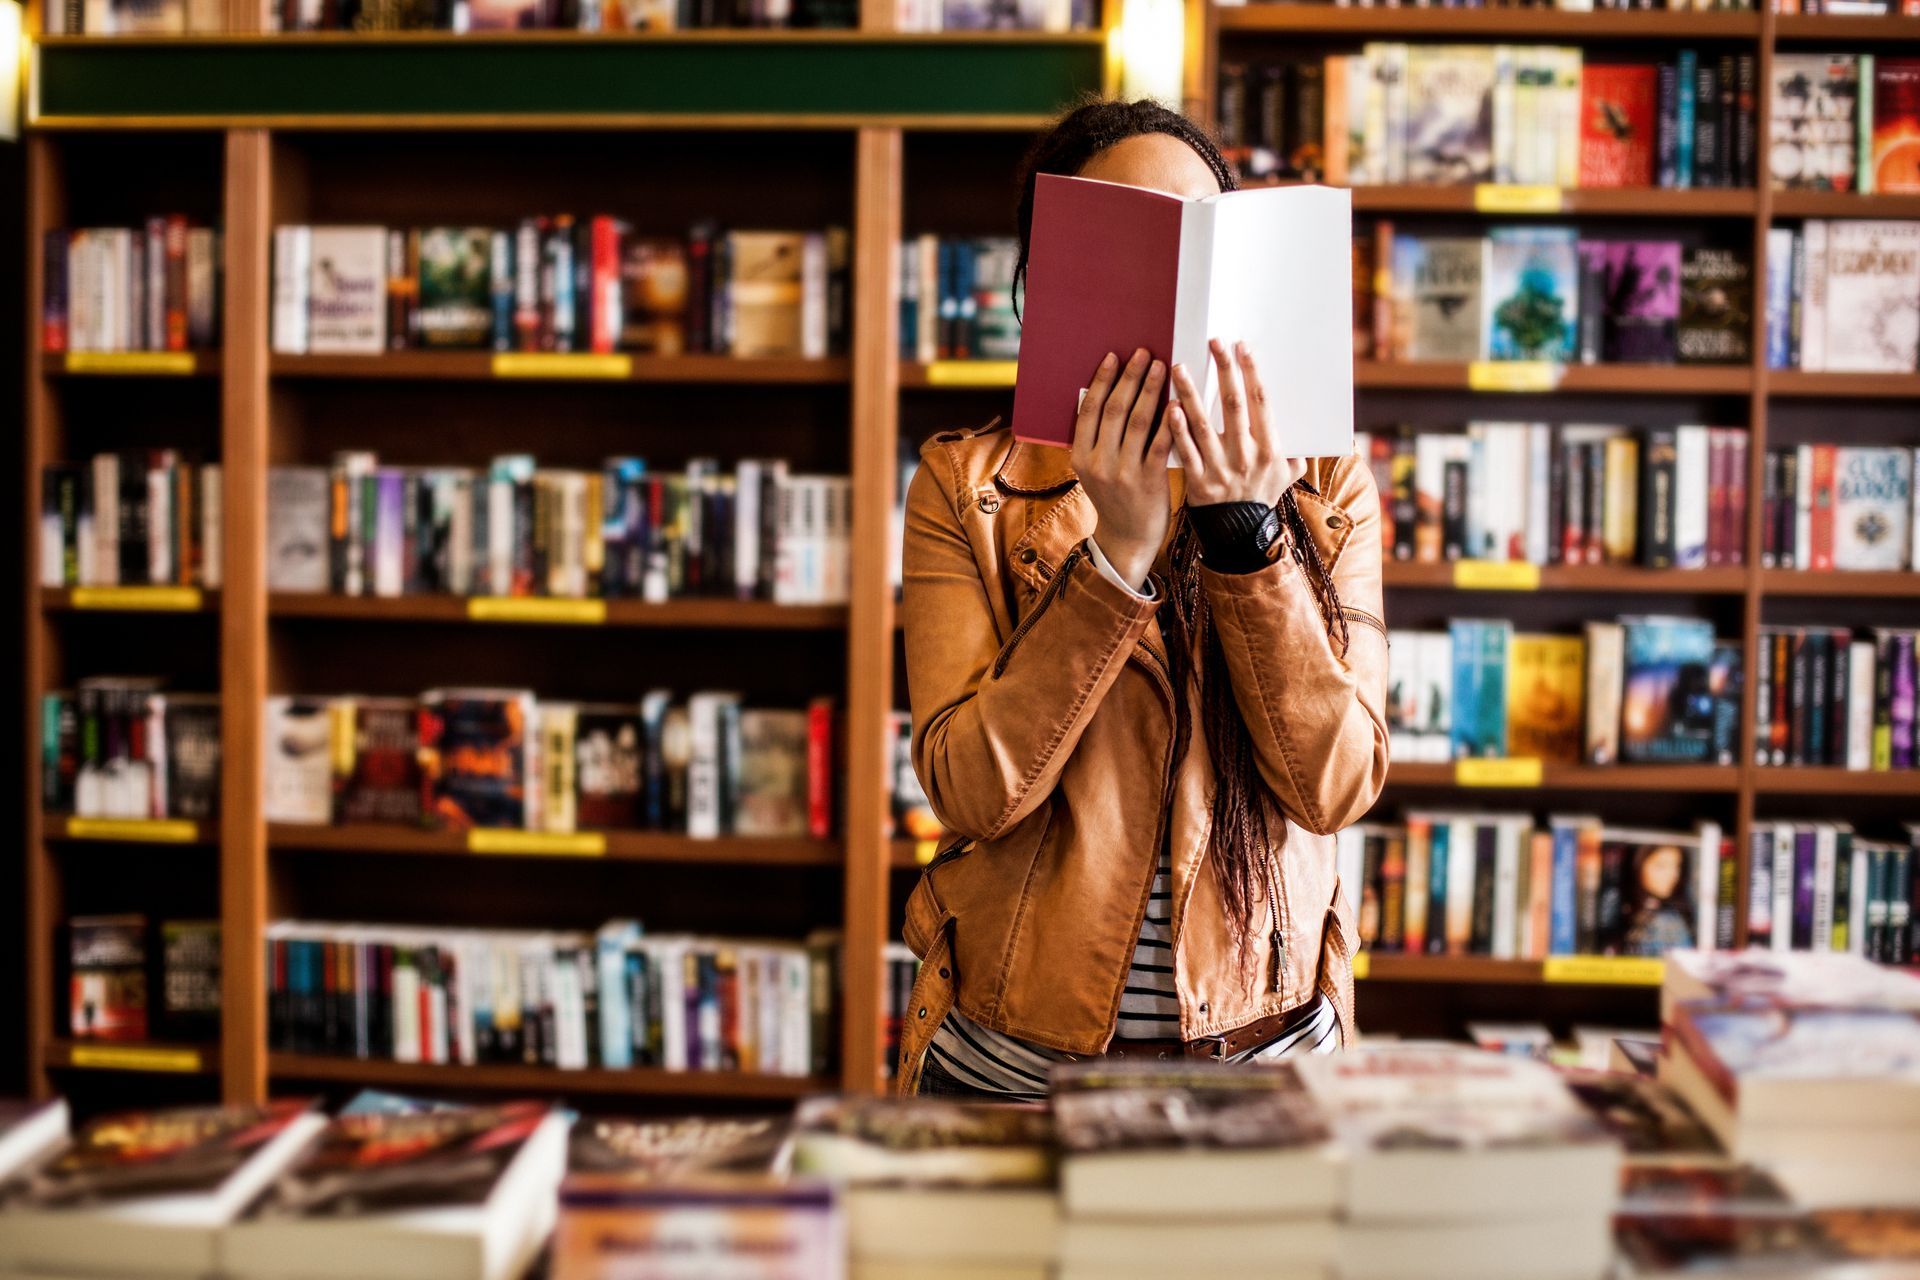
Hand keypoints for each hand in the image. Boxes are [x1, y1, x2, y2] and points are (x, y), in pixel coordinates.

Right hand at [1072, 347, 1174, 588]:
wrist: (1127, 539)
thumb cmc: (1115, 498)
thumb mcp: (1094, 470)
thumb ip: (1097, 438)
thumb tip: (1106, 394)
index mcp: (1080, 456)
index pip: (1089, 409)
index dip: (1103, 380)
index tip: (1114, 356)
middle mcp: (1098, 462)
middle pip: (1114, 410)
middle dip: (1130, 377)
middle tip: (1144, 353)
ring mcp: (1123, 473)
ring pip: (1137, 422)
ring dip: (1150, 390)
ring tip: (1162, 366)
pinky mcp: (1148, 482)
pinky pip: (1159, 444)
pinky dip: (1168, 421)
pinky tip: (1177, 401)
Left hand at [1169, 339, 1307, 508]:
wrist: (1240, 535)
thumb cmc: (1262, 497)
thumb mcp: (1288, 474)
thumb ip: (1297, 449)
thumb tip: (1312, 425)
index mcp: (1270, 449)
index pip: (1261, 403)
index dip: (1252, 373)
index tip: (1242, 348)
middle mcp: (1246, 457)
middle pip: (1233, 405)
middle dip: (1224, 371)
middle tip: (1214, 343)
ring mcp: (1220, 469)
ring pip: (1203, 424)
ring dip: (1191, 393)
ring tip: (1179, 366)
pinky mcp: (1198, 482)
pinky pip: (1185, 451)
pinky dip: (1177, 429)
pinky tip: (1169, 407)